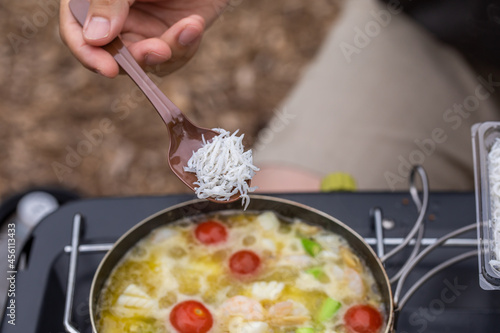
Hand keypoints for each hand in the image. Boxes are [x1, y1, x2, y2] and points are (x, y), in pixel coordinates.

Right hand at [60, 0, 228, 76]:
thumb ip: (108, 2)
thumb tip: (93, 39)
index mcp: (93, 0)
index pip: (76, 31)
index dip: (87, 54)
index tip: (109, 69)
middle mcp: (115, 17)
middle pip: (113, 56)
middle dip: (139, 58)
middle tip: (161, 50)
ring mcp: (144, 29)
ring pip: (147, 63)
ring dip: (170, 50)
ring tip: (190, 26)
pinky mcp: (171, 36)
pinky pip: (173, 58)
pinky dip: (186, 45)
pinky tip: (194, 24)